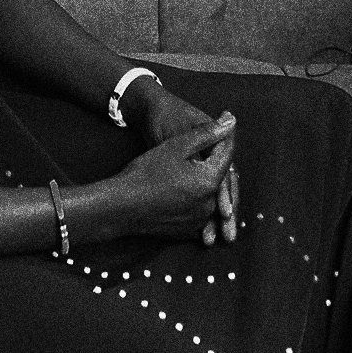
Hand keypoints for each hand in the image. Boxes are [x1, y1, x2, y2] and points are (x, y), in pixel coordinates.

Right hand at [112, 114, 235, 239]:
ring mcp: (199, 220)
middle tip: (210, 148)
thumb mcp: (176, 146)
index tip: (222, 126)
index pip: (227, 154)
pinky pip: (201, 213)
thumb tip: (231, 121)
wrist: (120, 206)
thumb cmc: (145, 173)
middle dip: (218, 161)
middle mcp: (209, 204)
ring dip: (210, 183)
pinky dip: (199, 201)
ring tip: (198, 170)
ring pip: (212, 196)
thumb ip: (207, 133)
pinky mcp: (187, 231)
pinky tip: (188, 191)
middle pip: (221, 177)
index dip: (224, 138)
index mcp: (209, 181)